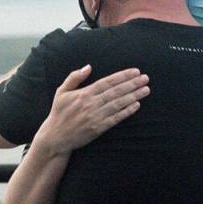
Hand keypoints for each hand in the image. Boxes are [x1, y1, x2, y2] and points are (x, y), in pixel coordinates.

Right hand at [32, 65, 149, 156]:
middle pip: (116, 91)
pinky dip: (127, 111)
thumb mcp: (61, 92)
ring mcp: (96, 116)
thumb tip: (88, 66)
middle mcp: (91, 104)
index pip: (107, 82)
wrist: (56, 137)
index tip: (135, 71)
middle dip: (132, 84)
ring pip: (118, 104)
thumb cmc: (59, 113)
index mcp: (84, 93)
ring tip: (146, 90)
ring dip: (134, 96)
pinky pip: (116, 118)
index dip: (122, 76)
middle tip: (146, 78)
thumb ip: (74, 77)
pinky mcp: (99, 128)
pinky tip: (137, 105)